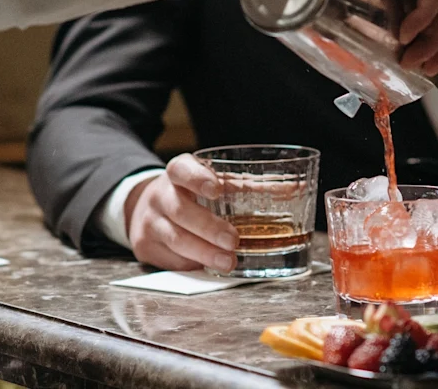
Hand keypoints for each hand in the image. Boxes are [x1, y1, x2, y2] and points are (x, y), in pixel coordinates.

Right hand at [124, 154, 238, 273]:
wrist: (147, 208)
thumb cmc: (192, 195)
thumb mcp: (212, 182)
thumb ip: (247, 186)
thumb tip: (292, 189)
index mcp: (177, 173)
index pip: (182, 170)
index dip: (198, 179)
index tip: (218, 190)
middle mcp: (159, 195)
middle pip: (180, 210)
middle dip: (209, 227)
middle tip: (233, 240)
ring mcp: (149, 221)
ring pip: (175, 238)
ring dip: (204, 253)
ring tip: (228, 261)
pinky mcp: (145, 246)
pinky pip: (170, 259)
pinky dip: (193, 264)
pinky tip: (210, 268)